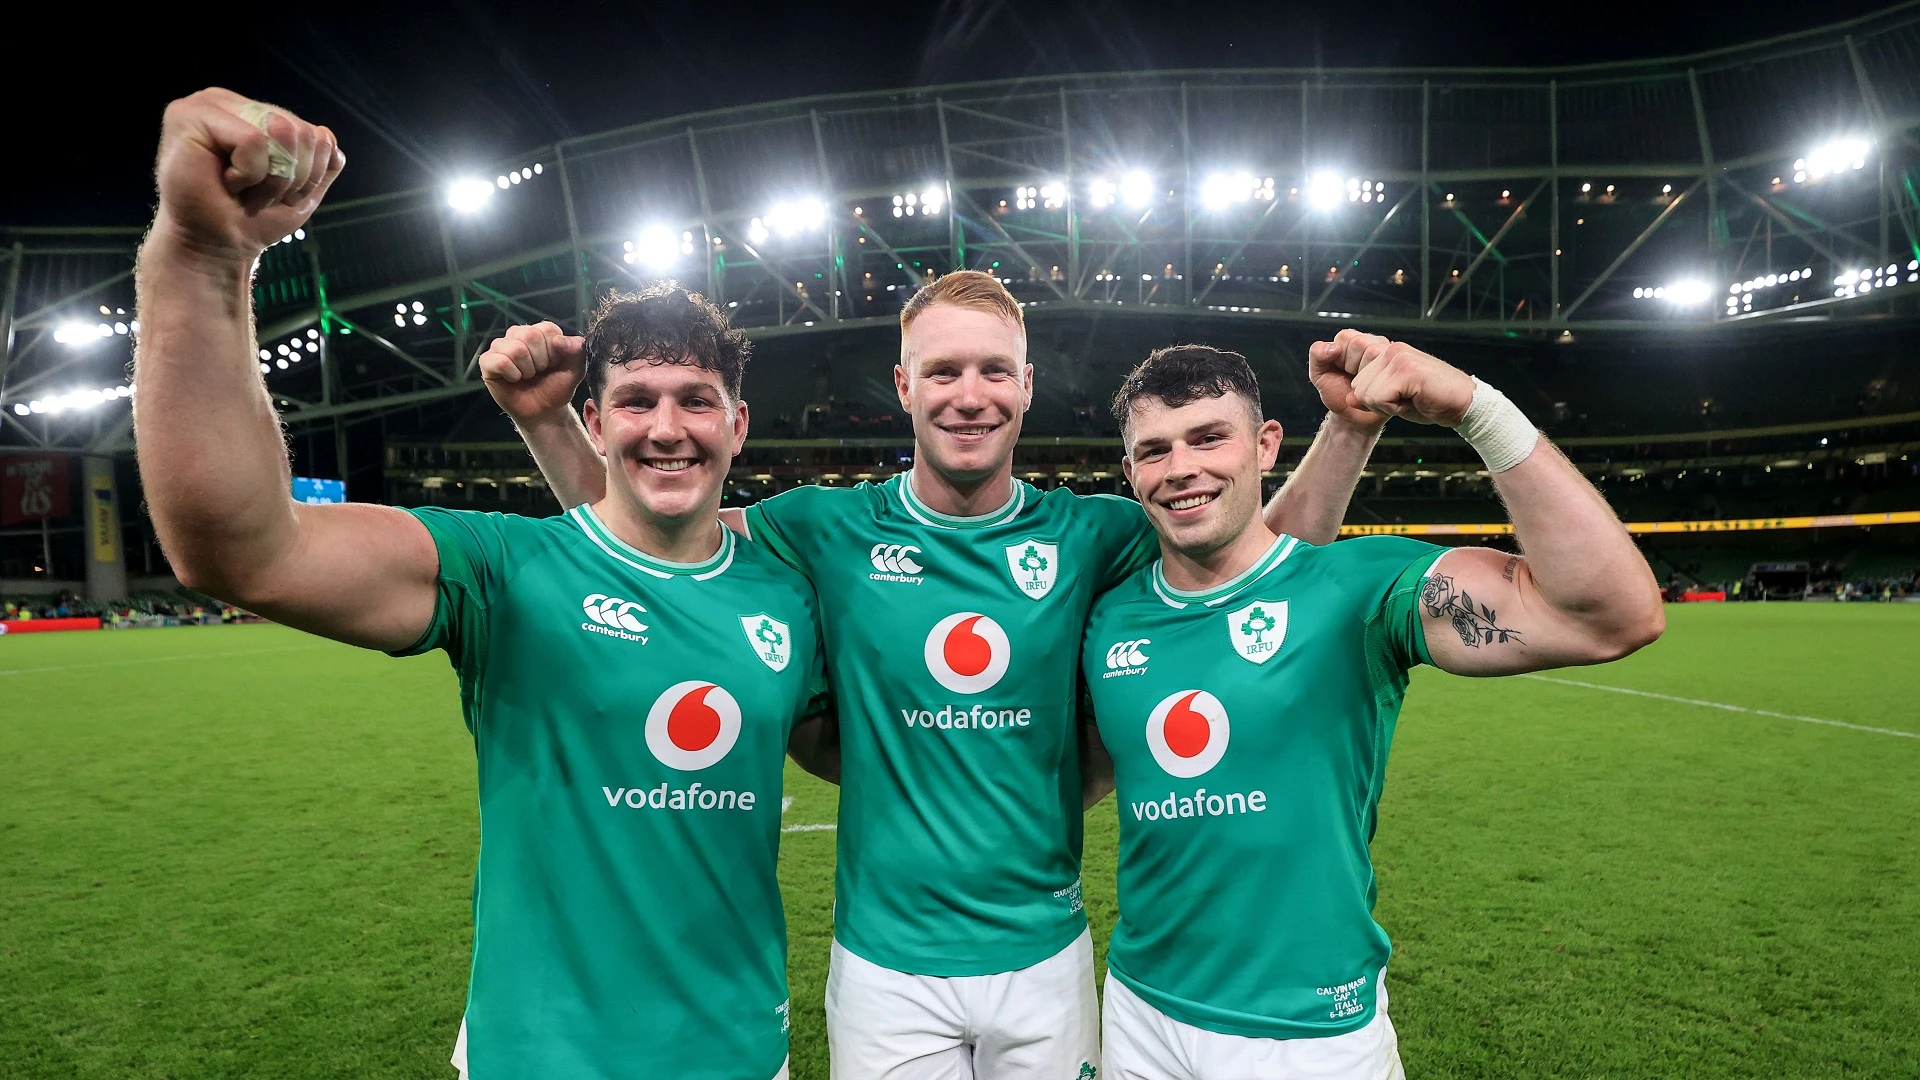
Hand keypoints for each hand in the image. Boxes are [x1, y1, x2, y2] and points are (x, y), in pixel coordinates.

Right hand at [151, 88, 343, 260]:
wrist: (215, 248)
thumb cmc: (250, 220)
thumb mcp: (300, 191)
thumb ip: (320, 162)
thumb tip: (327, 136)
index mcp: (254, 112)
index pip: (310, 132)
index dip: (307, 173)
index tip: (275, 195)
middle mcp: (230, 102)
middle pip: (299, 131)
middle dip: (290, 177)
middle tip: (256, 195)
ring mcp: (208, 104)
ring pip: (280, 132)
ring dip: (270, 177)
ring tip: (241, 189)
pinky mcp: (190, 116)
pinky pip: (253, 140)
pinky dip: (249, 173)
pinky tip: (226, 182)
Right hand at [479, 322, 586, 421]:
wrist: (543, 411)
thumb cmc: (556, 387)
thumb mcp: (575, 369)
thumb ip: (576, 350)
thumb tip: (560, 340)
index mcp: (539, 332)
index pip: (548, 329)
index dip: (554, 352)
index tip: (553, 364)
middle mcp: (517, 334)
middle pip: (530, 335)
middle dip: (540, 361)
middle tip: (539, 372)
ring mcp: (500, 347)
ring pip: (516, 349)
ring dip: (527, 370)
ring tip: (527, 376)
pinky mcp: (487, 361)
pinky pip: (500, 361)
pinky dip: (512, 375)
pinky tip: (514, 379)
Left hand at [1308, 340, 1389, 432]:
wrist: (1355, 419)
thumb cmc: (1339, 396)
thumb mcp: (1320, 376)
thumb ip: (1317, 356)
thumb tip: (1333, 348)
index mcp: (1355, 341)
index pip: (1345, 337)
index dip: (1340, 358)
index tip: (1343, 371)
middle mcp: (1374, 343)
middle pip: (1361, 343)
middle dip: (1352, 367)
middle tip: (1354, 380)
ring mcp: (1389, 355)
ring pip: (1375, 352)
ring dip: (1365, 375)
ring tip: (1365, 385)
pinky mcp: (1401, 369)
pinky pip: (1388, 367)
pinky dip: (1377, 382)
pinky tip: (1376, 392)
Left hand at [1309, 329, 1475, 427]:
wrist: (1463, 404)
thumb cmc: (1428, 401)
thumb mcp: (1391, 399)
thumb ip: (1368, 395)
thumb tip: (1349, 397)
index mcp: (1384, 351)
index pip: (1351, 370)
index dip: (1366, 391)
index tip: (1394, 393)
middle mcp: (1388, 348)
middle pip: (1356, 386)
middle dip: (1377, 401)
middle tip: (1404, 398)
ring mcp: (1397, 356)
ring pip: (1364, 393)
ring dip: (1386, 406)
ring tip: (1410, 398)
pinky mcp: (1405, 369)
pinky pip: (1378, 398)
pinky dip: (1393, 408)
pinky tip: (1413, 400)